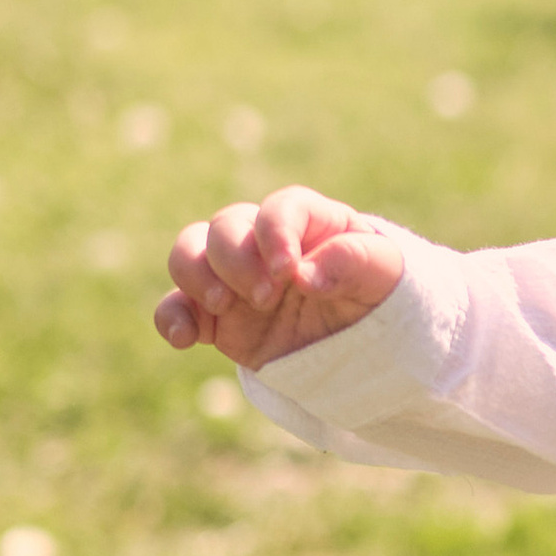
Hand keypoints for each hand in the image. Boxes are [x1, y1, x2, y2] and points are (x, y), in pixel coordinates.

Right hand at [156, 184, 403, 370]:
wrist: (362, 346)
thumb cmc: (378, 295)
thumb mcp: (384, 276)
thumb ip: (354, 262)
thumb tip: (306, 274)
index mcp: (309, 221)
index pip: (281, 209)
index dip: (275, 233)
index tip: (288, 272)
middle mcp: (264, 241)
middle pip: (225, 226)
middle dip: (236, 259)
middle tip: (265, 297)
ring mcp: (234, 276)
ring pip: (189, 252)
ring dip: (194, 275)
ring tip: (222, 307)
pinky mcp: (214, 314)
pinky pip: (175, 306)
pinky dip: (171, 318)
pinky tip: (186, 339)